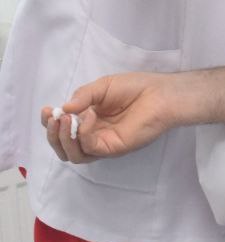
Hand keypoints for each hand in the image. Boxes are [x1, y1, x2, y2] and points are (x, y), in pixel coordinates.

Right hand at [41, 72, 179, 163]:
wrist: (160, 93)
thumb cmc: (135, 88)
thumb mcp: (102, 87)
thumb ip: (82, 96)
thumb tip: (62, 109)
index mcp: (89, 120)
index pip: (62, 129)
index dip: (50, 122)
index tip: (47, 110)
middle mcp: (93, 134)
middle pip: (63, 146)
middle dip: (53, 134)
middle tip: (54, 117)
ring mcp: (103, 143)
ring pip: (72, 154)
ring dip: (63, 138)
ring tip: (66, 119)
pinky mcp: (113, 148)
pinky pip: (89, 148)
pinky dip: (82, 135)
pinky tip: (86, 119)